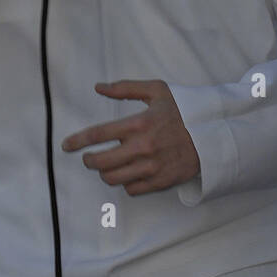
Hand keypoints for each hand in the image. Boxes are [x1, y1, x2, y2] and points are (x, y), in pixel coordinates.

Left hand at [62, 80, 199, 195]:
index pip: (98, 135)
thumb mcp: (156, 91)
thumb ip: (125, 88)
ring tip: (107, 165)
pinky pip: (130, 189)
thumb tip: (98, 87)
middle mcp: (142, 147)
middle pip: (101, 162)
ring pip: (113, 178)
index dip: (78, 141)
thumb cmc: (181, 112)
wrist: (210, 137)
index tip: (67, 145)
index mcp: (139, 124)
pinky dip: (125, 182)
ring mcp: (150, 167)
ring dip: (105, 172)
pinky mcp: (159, 183)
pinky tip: (128, 172)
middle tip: (88, 157)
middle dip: (89, 160)